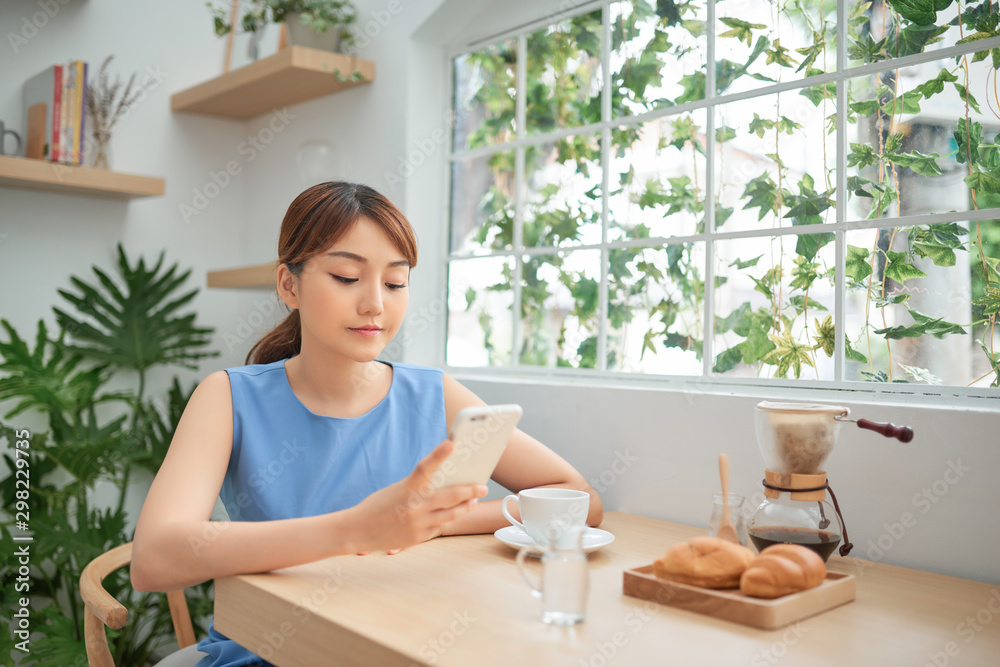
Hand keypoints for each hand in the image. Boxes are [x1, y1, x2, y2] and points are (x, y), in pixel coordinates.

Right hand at [348, 440, 486, 553]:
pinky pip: (438, 527)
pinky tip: (451, 515)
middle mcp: (414, 506)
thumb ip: (417, 487)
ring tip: (472, 501)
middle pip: (450, 496)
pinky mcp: (418, 538)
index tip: (452, 443)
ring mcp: (418, 524)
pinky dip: (446, 520)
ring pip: (451, 515)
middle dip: (470, 490)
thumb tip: (443, 483)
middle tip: (483, 486)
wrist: (356, 531)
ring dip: (465, 507)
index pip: (425, 467)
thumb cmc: (376, 506)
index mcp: (406, 488)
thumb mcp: (396, 490)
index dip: (439, 454)